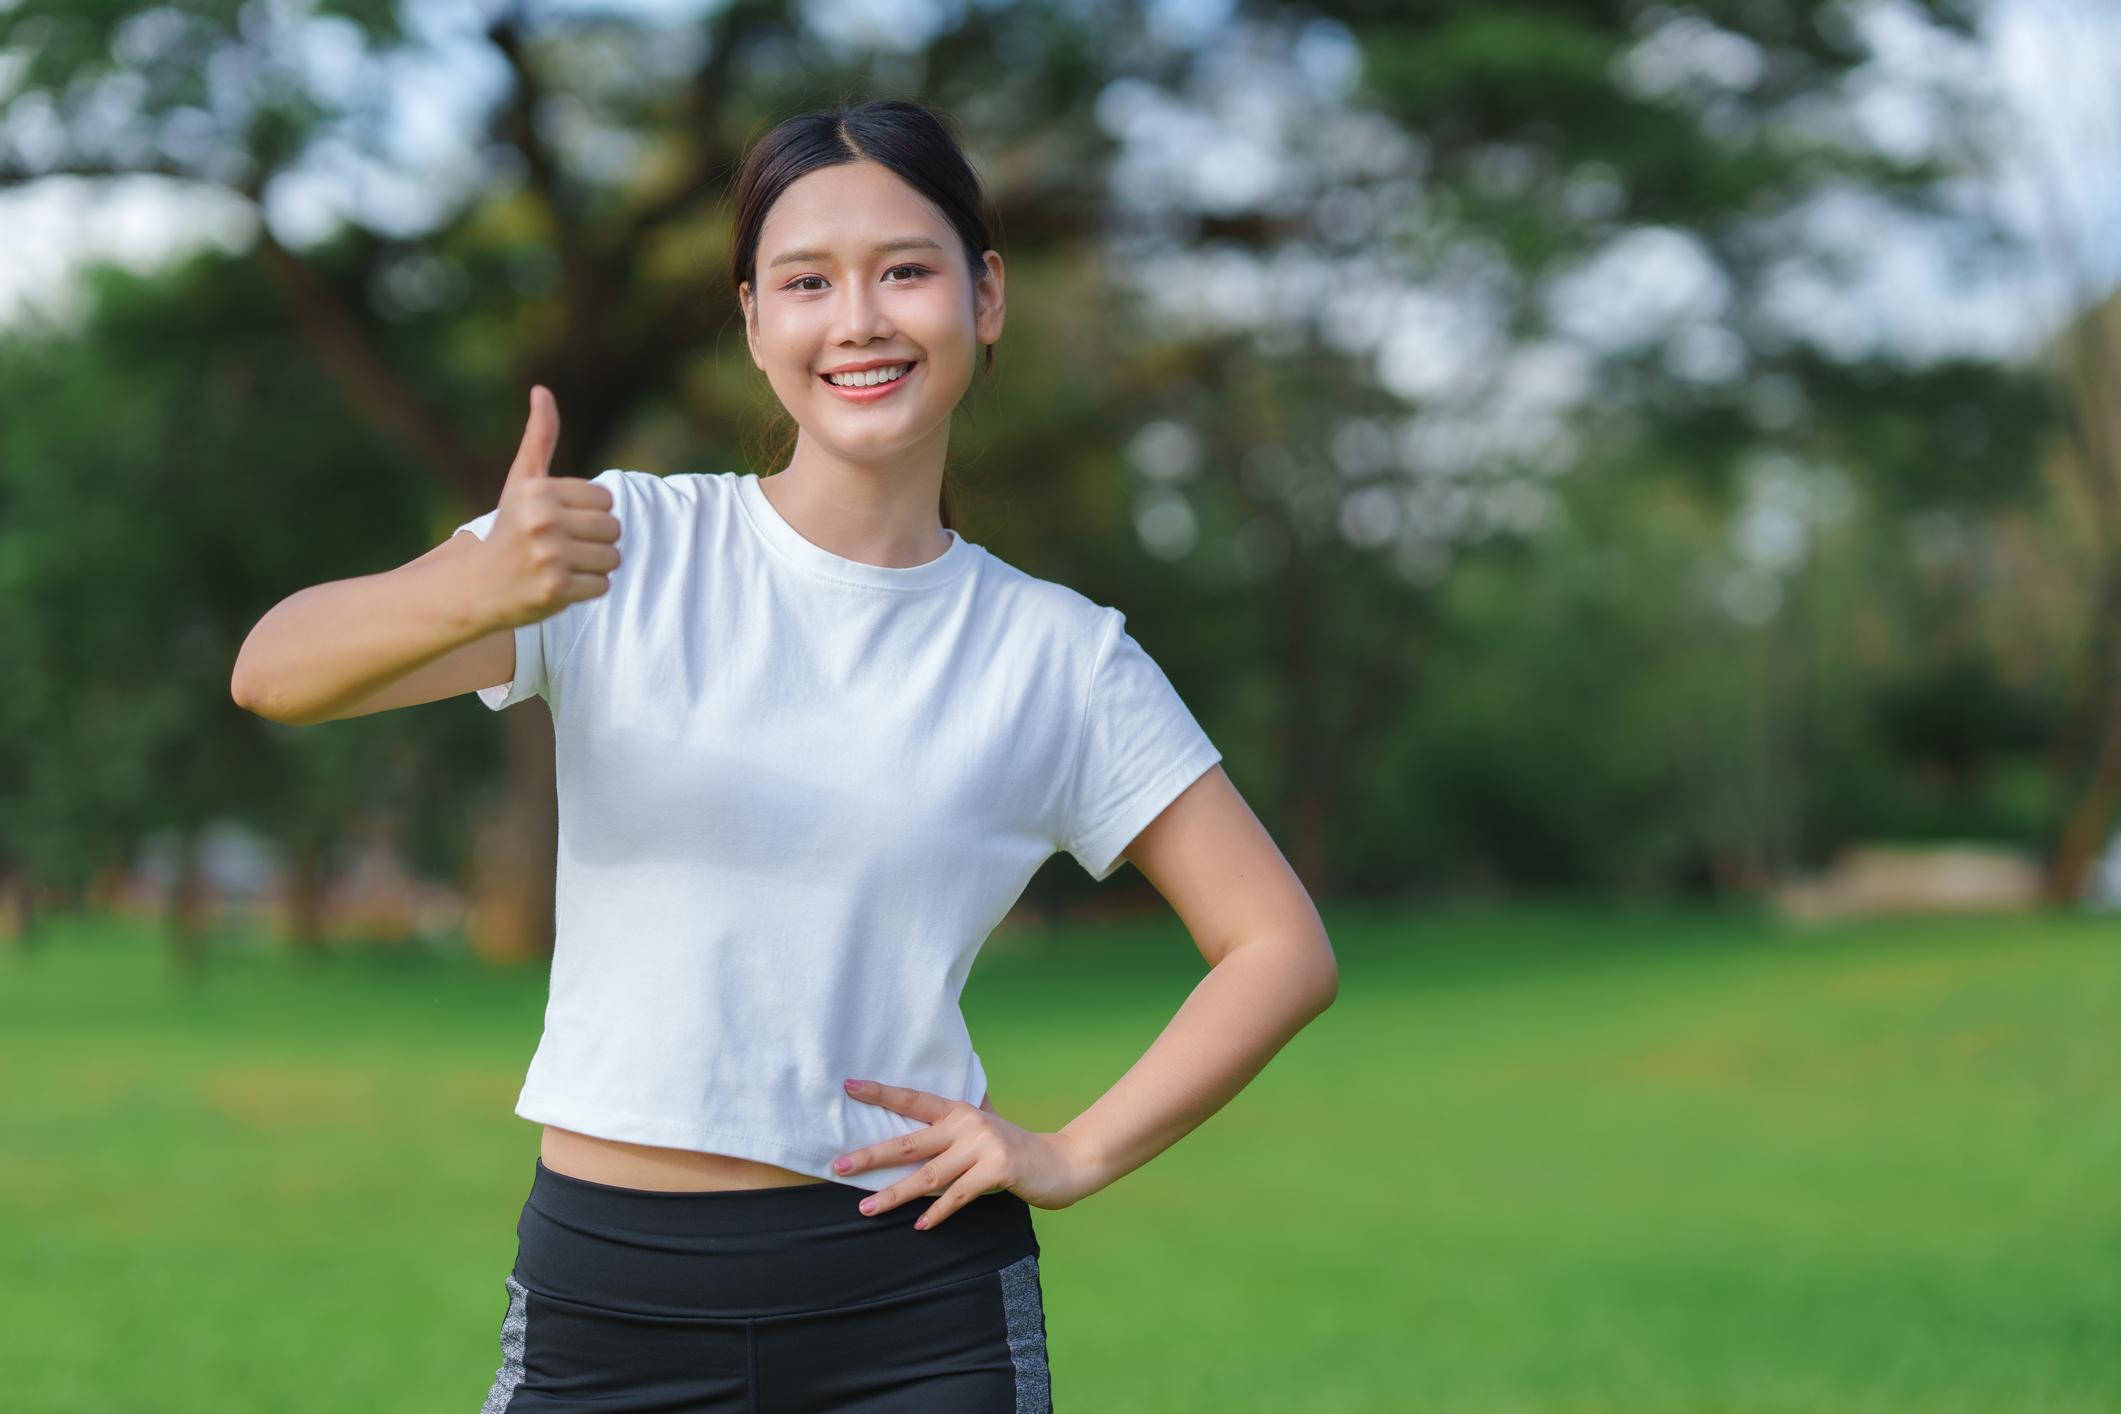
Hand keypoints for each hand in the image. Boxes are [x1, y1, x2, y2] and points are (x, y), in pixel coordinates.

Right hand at [479, 386, 621, 629]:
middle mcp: (543, 520)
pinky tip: (559, 585)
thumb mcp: (522, 482)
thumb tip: (542, 390)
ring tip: (562, 566)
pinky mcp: (556, 589)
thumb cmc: (509, 529)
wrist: (479, 586)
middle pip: (614, 528)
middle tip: (563, 548)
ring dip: (593, 566)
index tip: (561, 522)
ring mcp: (549, 556)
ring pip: (612, 558)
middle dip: (595, 541)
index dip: (590, 514)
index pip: (606, 500)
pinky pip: (602, 586)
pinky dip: (587, 590)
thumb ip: (539, 438)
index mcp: (539, 491)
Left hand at [833, 1079, 1103, 1229]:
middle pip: (910, 1141)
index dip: (881, 1093)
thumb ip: (955, 1123)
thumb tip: (920, 1116)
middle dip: (871, 1155)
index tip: (849, 1087)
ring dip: (895, 1195)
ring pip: (928, 1175)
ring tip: (866, 1209)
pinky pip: (958, 1195)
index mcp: (959, 1111)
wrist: (1062, 1163)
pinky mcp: (998, 1170)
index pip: (913, 1100)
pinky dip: (937, 1212)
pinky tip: (919, 1225)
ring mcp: (983, 1146)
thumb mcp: (984, 1127)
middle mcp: (968, 1124)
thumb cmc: (1016, 1148)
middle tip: (838, 1165)